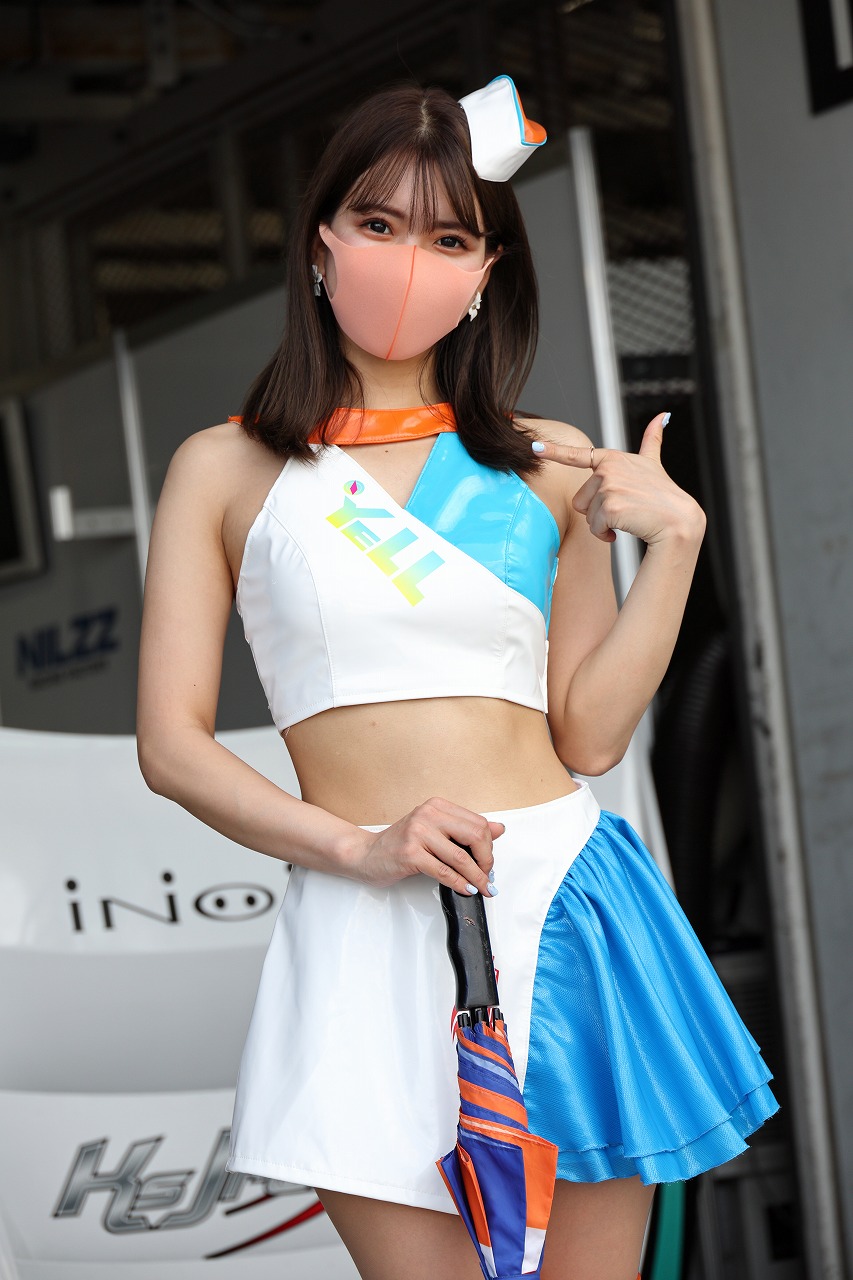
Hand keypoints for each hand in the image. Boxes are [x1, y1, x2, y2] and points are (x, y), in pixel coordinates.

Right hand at [350, 796, 503, 895]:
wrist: (365, 854)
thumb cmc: (400, 844)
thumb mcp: (435, 832)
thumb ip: (465, 830)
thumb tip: (499, 829)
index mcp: (437, 806)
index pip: (478, 823)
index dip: (489, 846)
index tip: (489, 863)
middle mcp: (428, 814)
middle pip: (475, 836)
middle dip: (486, 861)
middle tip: (488, 877)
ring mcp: (418, 832)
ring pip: (461, 857)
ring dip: (476, 877)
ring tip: (482, 887)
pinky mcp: (410, 853)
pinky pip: (443, 871)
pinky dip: (459, 883)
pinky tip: (465, 889)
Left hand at [533, 412, 705, 546]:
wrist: (678, 521)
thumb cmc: (663, 495)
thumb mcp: (653, 464)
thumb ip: (652, 441)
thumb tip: (663, 416)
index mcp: (612, 458)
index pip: (577, 456)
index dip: (552, 451)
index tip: (534, 447)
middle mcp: (608, 469)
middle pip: (580, 500)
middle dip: (598, 511)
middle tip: (624, 508)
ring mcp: (609, 487)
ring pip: (588, 515)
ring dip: (604, 524)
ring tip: (628, 517)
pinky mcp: (610, 507)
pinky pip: (596, 528)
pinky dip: (608, 534)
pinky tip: (627, 527)